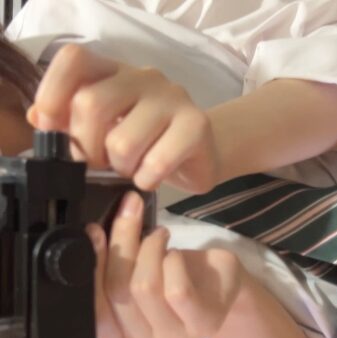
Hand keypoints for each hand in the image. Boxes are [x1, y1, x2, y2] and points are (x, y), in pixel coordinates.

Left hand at [28, 45, 219, 192]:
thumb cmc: (150, 143)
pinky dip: (146, 180)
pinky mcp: (196, 124)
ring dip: (121, 169)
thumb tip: (37, 117)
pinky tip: (150, 180)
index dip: (53, 93)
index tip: (51, 128)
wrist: (202, 154)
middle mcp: (144, 77)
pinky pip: (156, 161)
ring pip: (122, 141)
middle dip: (88, 148)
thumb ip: (71, 122)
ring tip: (131, 171)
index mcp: (115, 72)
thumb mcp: (106, 130)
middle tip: (101, 164)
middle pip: (92, 104)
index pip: (74, 61)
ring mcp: (173, 98)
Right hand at [86, 191, 244, 337]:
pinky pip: (176, 289)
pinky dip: (171, 261)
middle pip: (119, 291)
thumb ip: (114, 267)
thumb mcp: (137, 275)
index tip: (93, 229)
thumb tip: (90, 232)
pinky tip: (174, 253)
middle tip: (131, 210)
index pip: (94, 307)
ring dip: (149, 249)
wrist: (220, 285)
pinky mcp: (204, 323)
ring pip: (145, 288)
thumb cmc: (173, 277)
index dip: (92, 265)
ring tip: (159, 235)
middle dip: (121, 242)